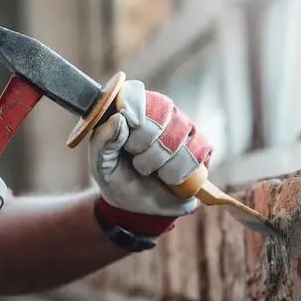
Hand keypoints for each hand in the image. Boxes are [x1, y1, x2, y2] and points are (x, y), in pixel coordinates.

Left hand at [89, 80, 212, 235]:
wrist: (137, 207)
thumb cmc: (116, 178)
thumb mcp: (100, 164)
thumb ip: (101, 141)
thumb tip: (118, 119)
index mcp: (132, 109)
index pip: (137, 93)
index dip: (135, 107)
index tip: (129, 124)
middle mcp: (160, 112)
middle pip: (161, 112)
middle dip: (144, 144)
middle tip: (135, 159)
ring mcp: (183, 128)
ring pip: (178, 134)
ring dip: (159, 162)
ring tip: (149, 171)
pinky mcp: (201, 147)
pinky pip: (197, 151)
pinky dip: (179, 170)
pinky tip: (169, 178)